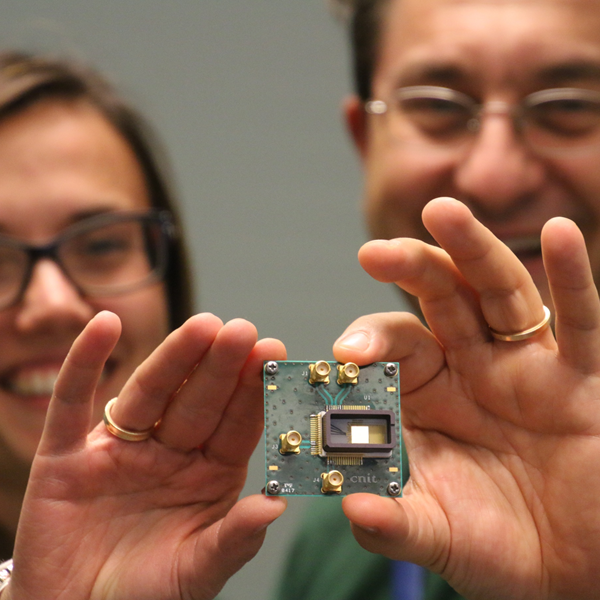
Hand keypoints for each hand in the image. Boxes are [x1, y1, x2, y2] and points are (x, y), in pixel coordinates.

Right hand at [6, 312, 286, 599]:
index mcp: (207, 475)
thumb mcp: (196, 573)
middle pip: (196, 400)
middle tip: (241, 330)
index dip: (252, 390)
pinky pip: (72, 404)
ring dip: (172, 358)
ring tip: (201, 326)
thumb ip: (233, 539)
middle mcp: (168, 453)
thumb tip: (276, 504)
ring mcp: (119, 450)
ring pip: (149, 394)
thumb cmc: (144, 599)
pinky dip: (84, 363)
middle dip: (219, 366)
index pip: (235, 424)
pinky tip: (104, 326)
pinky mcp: (66, 457)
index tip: (272, 352)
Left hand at [332, 197, 599, 599]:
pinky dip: (572, 278)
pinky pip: (578, 322)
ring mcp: (526, 367)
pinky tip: (562, 234)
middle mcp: (471, 369)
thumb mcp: (438, 535)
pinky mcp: (580, 379)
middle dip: (409, 272)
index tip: (344, 354)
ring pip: (497, 293)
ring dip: (472, 250)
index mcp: (427, 397)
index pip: (392, 350)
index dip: (368, 345)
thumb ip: (393, 522)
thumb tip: (350, 506)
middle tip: (373, 253)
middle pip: (438, 302)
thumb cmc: (499, 547)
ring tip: (442, 213)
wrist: (572, 572)